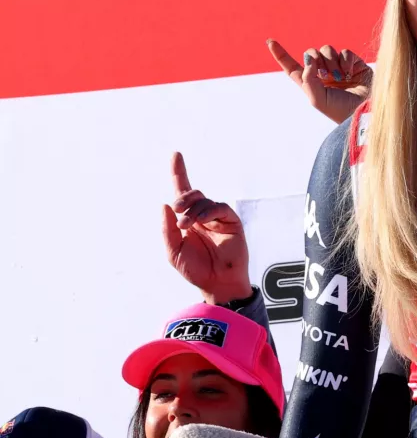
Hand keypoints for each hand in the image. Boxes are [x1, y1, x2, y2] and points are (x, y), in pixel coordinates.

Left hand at [162, 152, 251, 304]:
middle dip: (182, 199)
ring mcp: (217, 218)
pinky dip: (208, 211)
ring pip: (204, 200)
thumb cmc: (196, 269)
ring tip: (186, 225)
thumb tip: (165, 205)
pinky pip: (220, 208)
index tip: (176, 154)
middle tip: (177, 212)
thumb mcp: (173, 252)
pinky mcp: (231, 221)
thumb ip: (167, 229)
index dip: (179, 172)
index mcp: (187, 220)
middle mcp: (202, 216)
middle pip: (192, 194)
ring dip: (193, 209)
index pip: (182, 192)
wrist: (217, 283)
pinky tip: (201, 220)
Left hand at [268, 39, 369, 122]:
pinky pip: (345, 52)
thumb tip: (309, 58)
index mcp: (312, 85)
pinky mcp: (354, 64)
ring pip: (327, 50)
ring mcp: (339, 68)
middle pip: (311, 54)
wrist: (365, 111)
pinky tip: (349, 73)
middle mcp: (324, 75)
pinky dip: (345, 61)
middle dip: (315, 59)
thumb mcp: (317, 99)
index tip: (270, 41)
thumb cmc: (341, 111)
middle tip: (324, 73)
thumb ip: (308, 78)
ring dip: (331, 62)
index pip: (292, 68)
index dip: (281, 55)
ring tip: (339, 77)